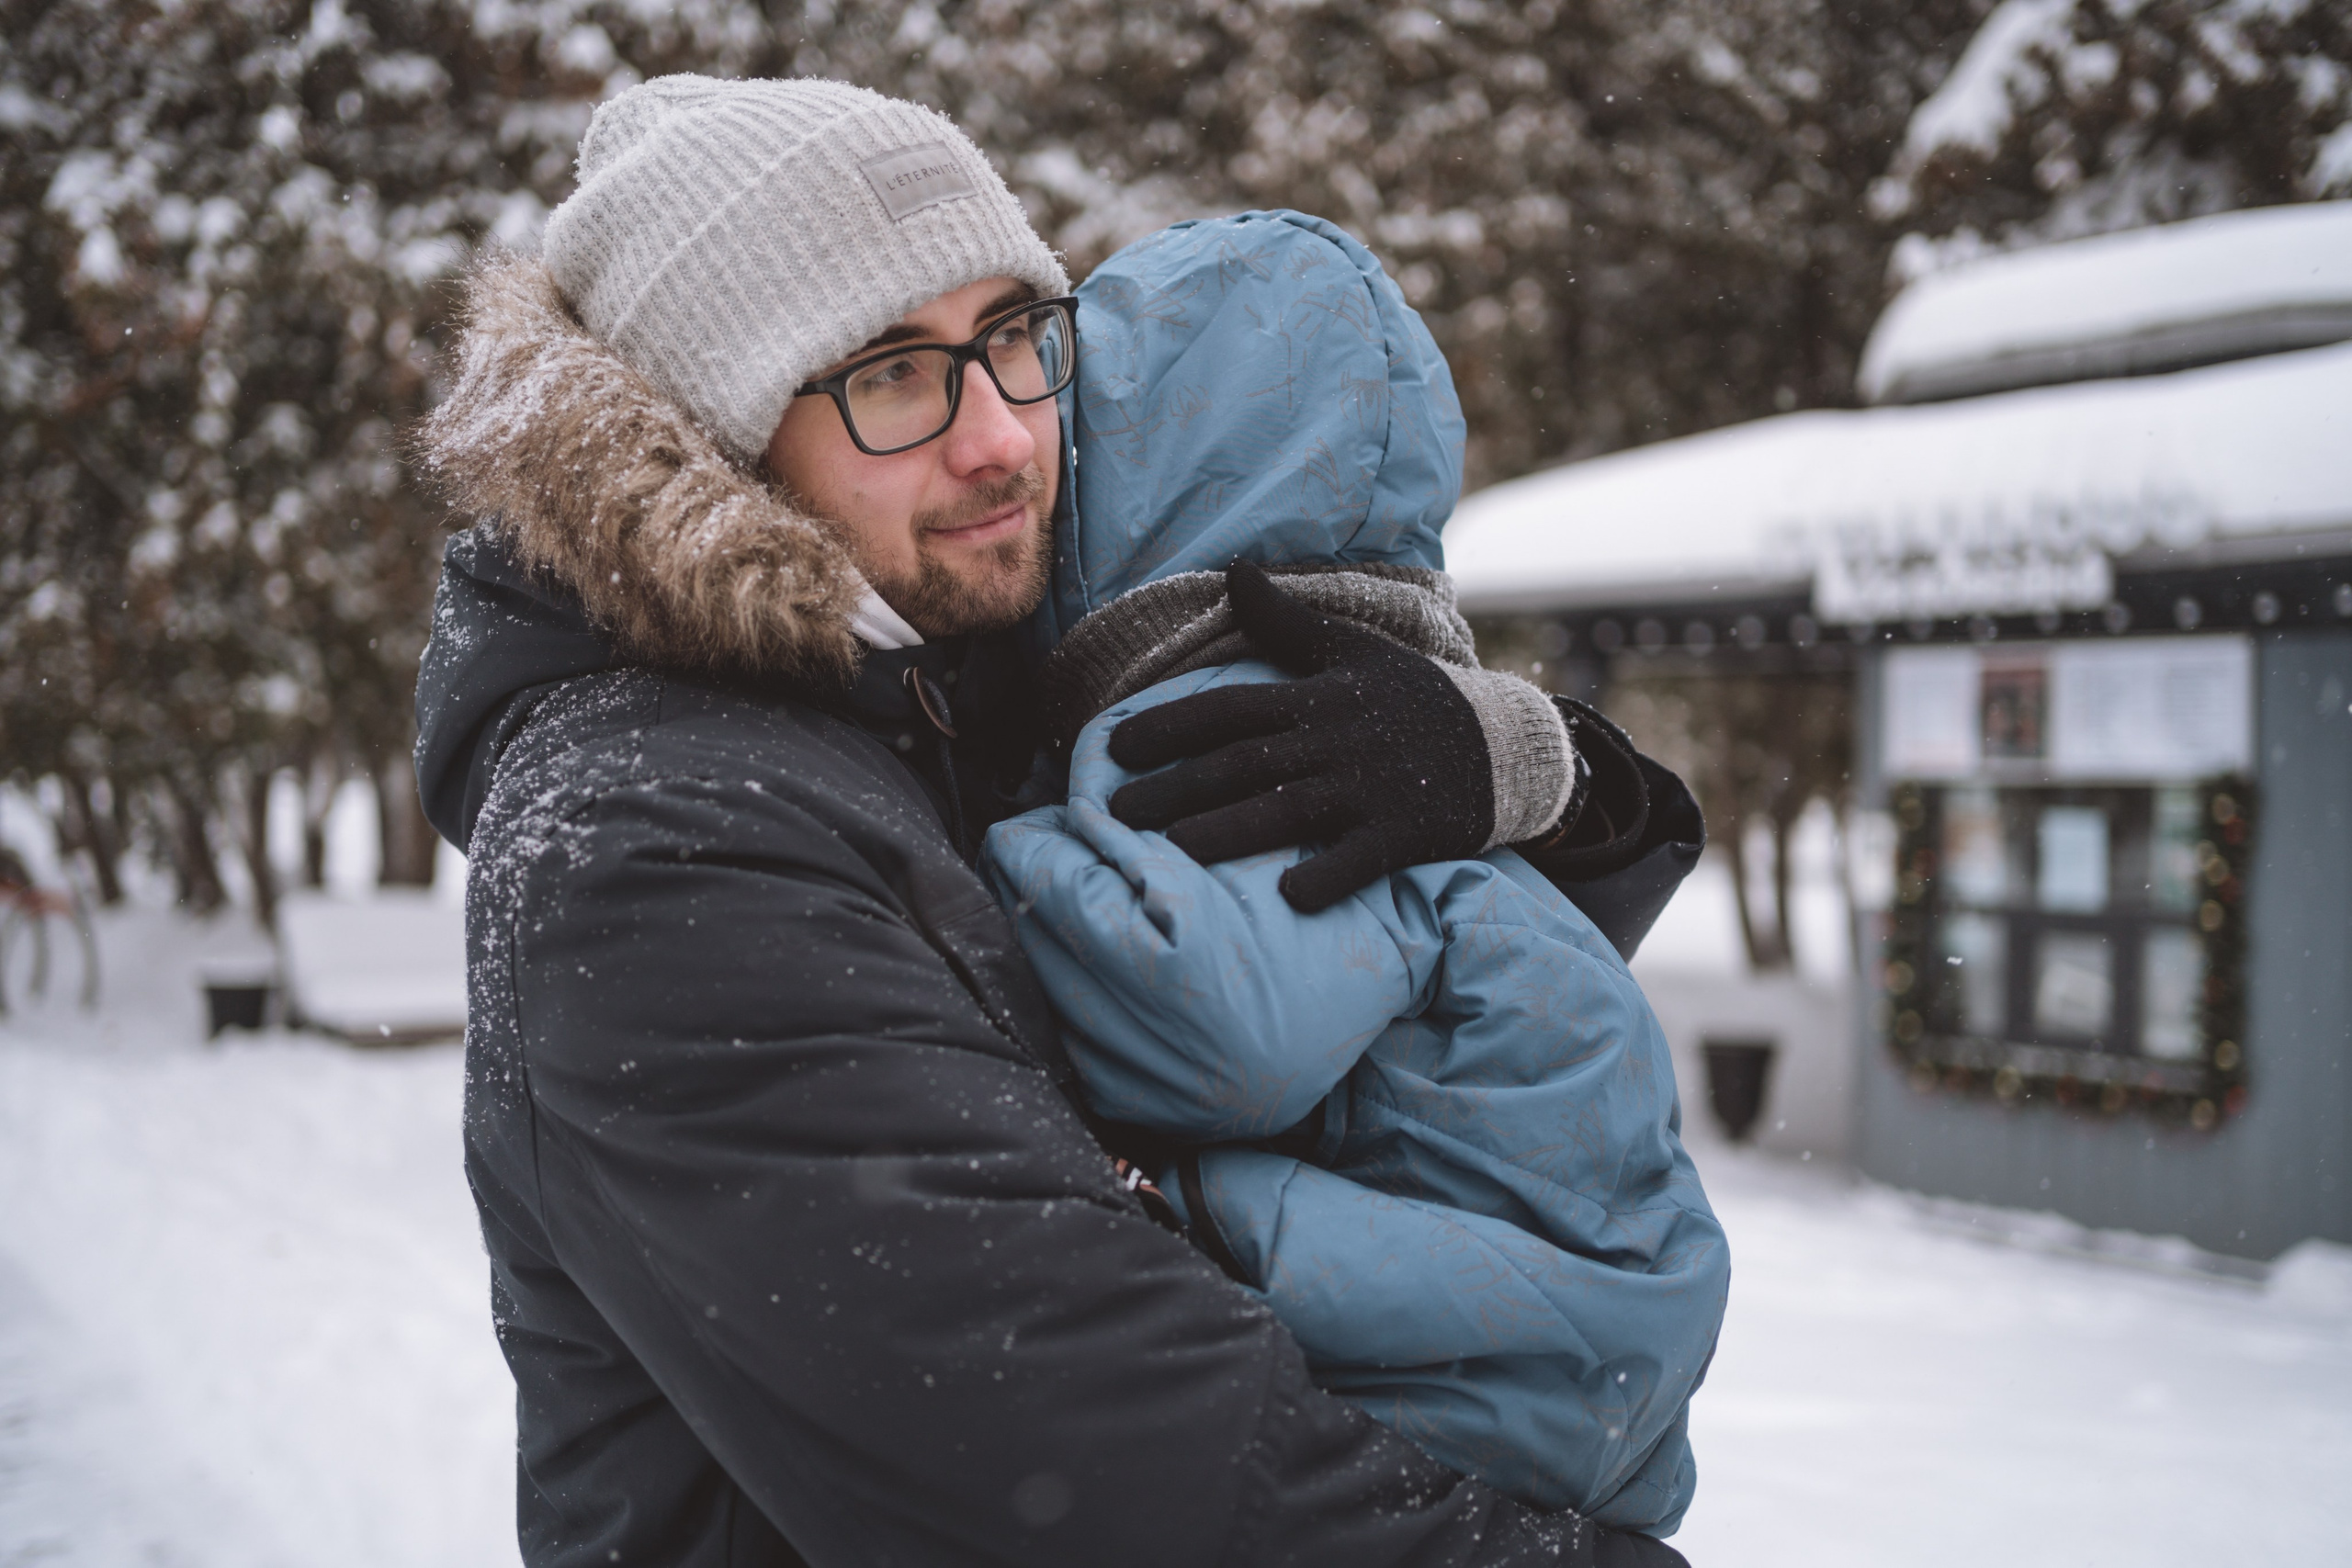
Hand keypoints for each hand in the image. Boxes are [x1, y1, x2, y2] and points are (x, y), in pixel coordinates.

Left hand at [1105, 561, 1499, 911]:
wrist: (1505, 745)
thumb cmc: (1414, 698)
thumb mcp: (1355, 650)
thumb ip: (1286, 623)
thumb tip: (1234, 571)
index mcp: (1318, 698)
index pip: (1231, 709)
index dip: (1170, 724)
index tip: (1113, 746)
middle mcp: (1335, 742)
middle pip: (1244, 764)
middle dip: (1177, 786)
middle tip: (1114, 813)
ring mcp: (1370, 790)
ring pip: (1288, 810)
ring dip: (1231, 832)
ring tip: (1175, 851)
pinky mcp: (1404, 834)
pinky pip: (1360, 860)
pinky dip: (1326, 877)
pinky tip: (1288, 899)